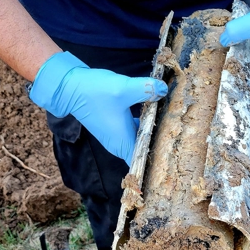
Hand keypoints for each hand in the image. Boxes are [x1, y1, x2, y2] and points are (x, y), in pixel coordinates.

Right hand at [29, 52, 167, 164]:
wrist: (69, 86)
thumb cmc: (94, 91)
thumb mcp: (123, 88)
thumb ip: (146, 89)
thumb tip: (164, 89)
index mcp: (123, 142)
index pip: (142, 163)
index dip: (156, 163)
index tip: (173, 156)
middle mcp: (119, 143)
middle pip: (144, 152)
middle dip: (160, 146)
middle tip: (180, 138)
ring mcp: (116, 136)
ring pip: (139, 141)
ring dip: (152, 134)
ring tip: (171, 125)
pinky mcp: (114, 127)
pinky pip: (134, 132)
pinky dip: (144, 126)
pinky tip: (155, 113)